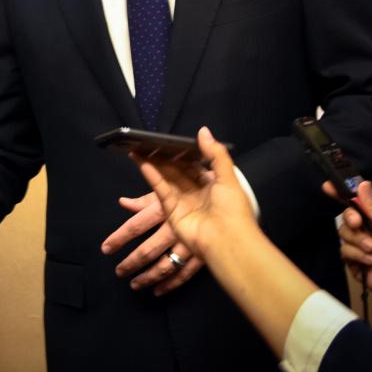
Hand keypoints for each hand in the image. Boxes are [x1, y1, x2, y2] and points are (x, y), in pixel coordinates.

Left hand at [101, 191, 203, 294]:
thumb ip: (145, 200)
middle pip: (148, 250)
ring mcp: (190, 243)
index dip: (119, 238)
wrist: (227, 192)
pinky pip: (185, 273)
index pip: (135, 226)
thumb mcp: (169, 188)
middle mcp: (174, 228)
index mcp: (163, 209)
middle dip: (131, 262)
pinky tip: (158, 290)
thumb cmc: (193, 186)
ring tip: (135, 284)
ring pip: (166, 265)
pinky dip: (171, 283)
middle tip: (119, 272)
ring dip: (148, 277)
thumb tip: (123, 203)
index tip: (105, 249)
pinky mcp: (203, 254)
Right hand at [131, 127, 259, 269]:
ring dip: (154, 163)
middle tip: (149, 141)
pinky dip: (152, 176)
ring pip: (167, 178)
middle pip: (178, 171)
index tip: (170, 140)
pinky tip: (142, 162)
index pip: (195, 165)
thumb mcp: (229, 178)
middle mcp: (197, 192)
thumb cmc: (232, 208)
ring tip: (139, 148)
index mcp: (214, 184)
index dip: (183, 153)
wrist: (227, 241)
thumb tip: (202, 130)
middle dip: (165, 157)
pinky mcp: (171, 210)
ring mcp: (183, 201)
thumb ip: (215, 154)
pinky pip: (161, 189)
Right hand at [336, 180, 371, 303]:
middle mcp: (367, 228)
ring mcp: (359, 243)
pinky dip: (357, 255)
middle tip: (358, 224)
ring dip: (358, 241)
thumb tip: (363, 182)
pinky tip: (370, 261)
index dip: (341, 194)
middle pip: (346, 216)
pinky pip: (344, 250)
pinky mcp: (352, 258)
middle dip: (351, 220)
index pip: (357, 202)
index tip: (327, 186)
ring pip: (343, 233)